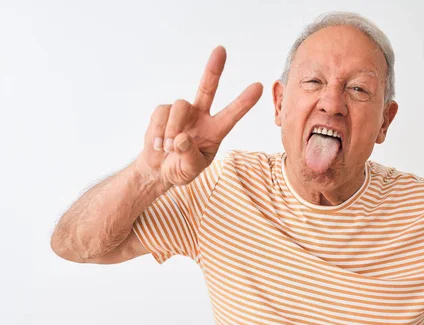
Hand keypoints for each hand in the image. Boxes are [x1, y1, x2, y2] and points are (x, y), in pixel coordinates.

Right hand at [136, 46, 262, 187]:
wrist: (158, 169)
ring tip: (168, 148)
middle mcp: (201, 117)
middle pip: (207, 88)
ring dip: (172, 128)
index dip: (244, 102)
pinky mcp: (163, 112)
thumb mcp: (190, 170)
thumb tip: (181, 138)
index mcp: (215, 131)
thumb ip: (189, 157)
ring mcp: (182, 113)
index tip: (258, 86)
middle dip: (213, 69)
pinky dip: (159, 130)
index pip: (232, 114)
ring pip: (180, 105)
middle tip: (221, 50)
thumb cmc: (181, 169)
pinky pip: (161, 113)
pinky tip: (158, 144)